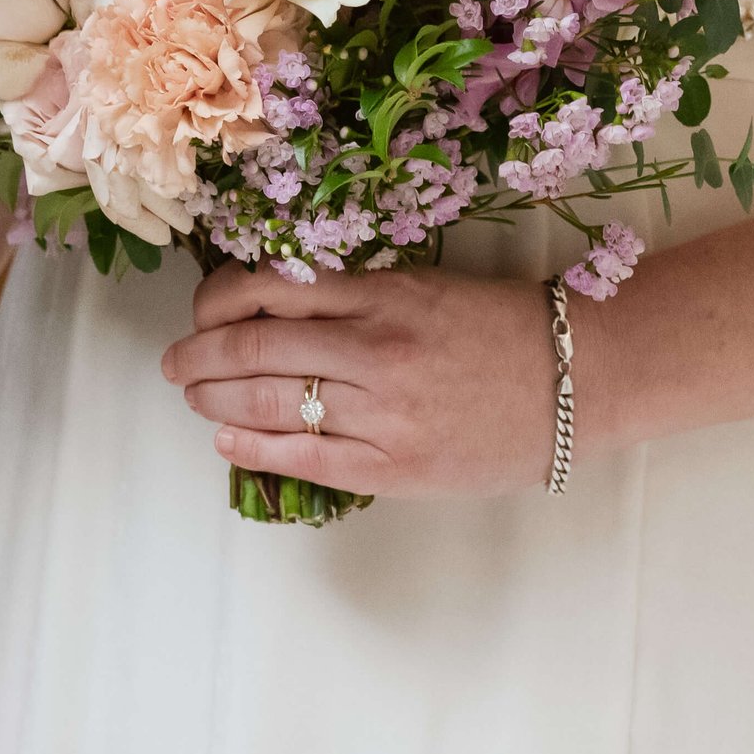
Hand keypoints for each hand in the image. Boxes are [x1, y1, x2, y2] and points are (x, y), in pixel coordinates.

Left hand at [163, 263, 565, 496]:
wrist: (579, 380)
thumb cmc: (499, 327)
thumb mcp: (421, 287)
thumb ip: (350, 298)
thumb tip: (268, 309)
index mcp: (381, 293)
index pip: (267, 289)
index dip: (215, 301)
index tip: (200, 310)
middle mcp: (374, 348)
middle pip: (254, 348)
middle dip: (199, 355)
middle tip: (174, 361)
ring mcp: (384, 412)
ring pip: (270, 402)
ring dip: (215, 398)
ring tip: (193, 394)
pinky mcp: (396, 466)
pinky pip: (306, 456)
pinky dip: (254, 444)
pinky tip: (226, 436)